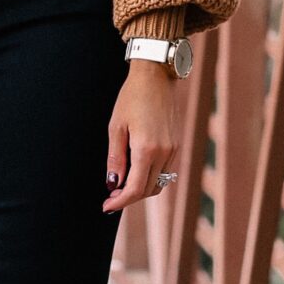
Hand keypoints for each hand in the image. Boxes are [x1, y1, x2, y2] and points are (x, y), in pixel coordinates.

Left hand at [102, 59, 183, 211]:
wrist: (155, 76)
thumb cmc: (132, 97)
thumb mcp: (116, 127)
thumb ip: (115, 158)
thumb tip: (113, 183)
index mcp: (147, 149)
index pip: (135, 189)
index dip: (120, 202)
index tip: (106, 207)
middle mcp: (164, 153)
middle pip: (148, 190)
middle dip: (129, 198)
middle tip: (111, 197)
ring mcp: (173, 149)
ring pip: (159, 183)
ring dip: (141, 189)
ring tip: (122, 186)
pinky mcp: (176, 145)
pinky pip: (165, 171)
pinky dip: (151, 178)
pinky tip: (136, 172)